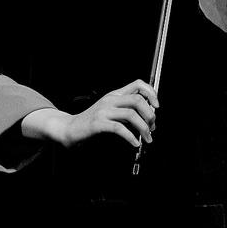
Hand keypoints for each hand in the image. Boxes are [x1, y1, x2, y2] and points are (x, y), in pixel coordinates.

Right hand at [21, 79, 157, 148]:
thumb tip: (149, 116)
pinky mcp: (98, 123)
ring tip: (147, 138)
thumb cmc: (93, 122)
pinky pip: (119, 128)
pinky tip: (134, 143)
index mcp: (115, 94)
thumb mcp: (111, 111)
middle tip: (152, 127)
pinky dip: (131, 137)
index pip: (138, 84)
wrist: (70, 129)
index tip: (156, 107)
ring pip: (131, 114)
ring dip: (143, 128)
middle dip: (150, 115)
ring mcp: (103, 110)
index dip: (151, 93)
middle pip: (138, 100)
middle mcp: (110, 99)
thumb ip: (126, 110)